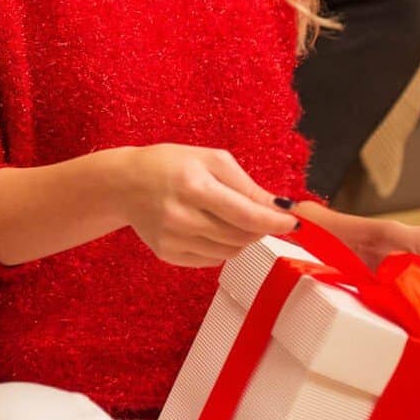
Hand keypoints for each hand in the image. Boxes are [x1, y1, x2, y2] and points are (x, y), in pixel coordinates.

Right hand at [122, 144, 297, 267]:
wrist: (125, 183)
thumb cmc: (171, 164)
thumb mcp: (211, 160)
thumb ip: (246, 185)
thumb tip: (279, 207)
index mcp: (195, 187)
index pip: (247, 216)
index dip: (275, 222)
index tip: (293, 223)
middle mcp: (182, 217)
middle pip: (241, 236)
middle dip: (260, 228)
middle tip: (262, 215)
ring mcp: (173, 240)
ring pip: (229, 252)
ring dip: (242, 238)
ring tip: (232, 217)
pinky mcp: (167, 254)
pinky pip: (211, 260)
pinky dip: (222, 247)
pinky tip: (212, 227)